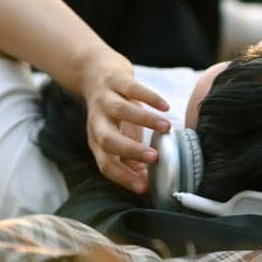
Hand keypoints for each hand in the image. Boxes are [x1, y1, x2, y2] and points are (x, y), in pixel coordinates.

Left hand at [82, 56, 171, 195]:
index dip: (123, 177)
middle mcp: (97, 121)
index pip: (105, 164)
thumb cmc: (112, 112)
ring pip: (121, 110)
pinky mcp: (114, 79)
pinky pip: (132, 88)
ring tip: (167, 129)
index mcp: (96, 140)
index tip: (144, 187)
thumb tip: (146, 185)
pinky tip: (165, 107)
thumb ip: (128, 158)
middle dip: (131, 150)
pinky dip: (149, 97)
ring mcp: (104, 99)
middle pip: (108, 139)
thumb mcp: (116, 135)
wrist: (95, 73)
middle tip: (155, 159)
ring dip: (144, 120)